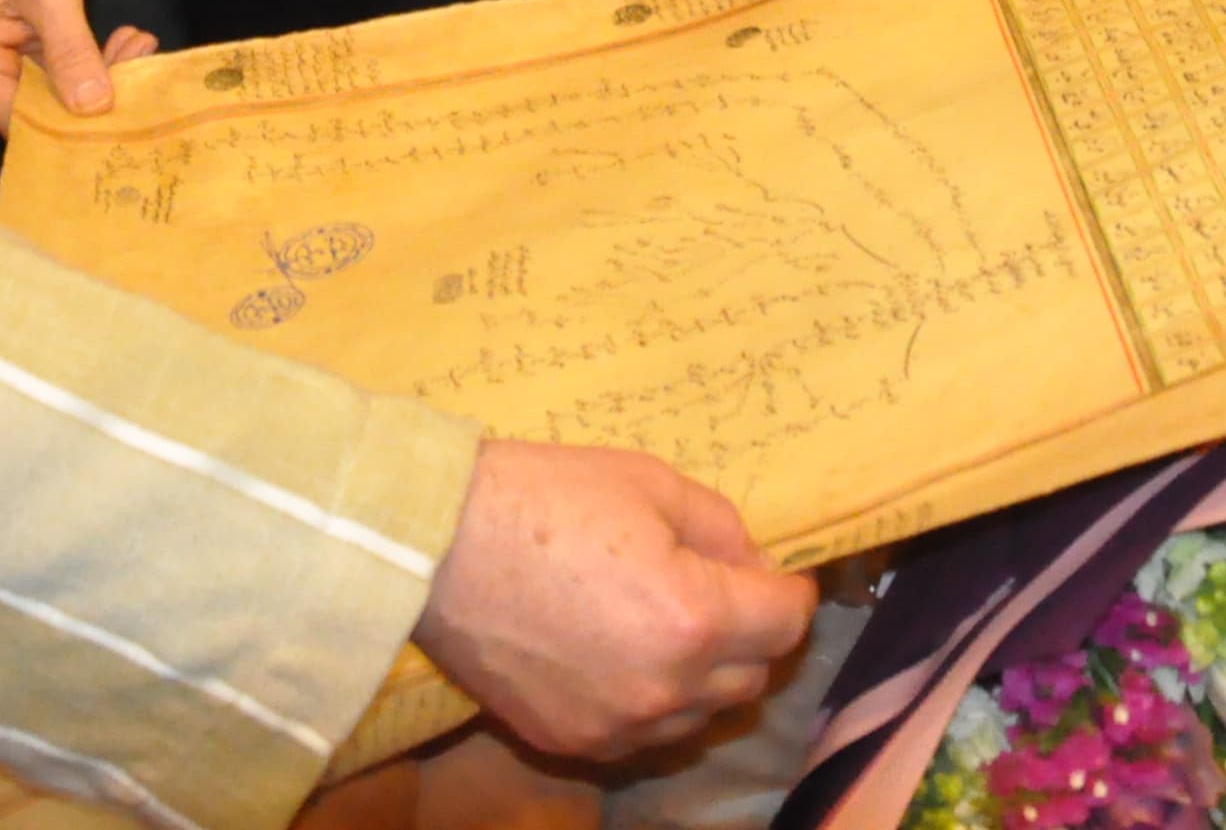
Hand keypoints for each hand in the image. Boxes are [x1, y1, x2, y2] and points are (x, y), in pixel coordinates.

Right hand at [0, 0, 155, 130]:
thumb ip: (70, 50)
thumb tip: (95, 108)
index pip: (21, 124)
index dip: (71, 131)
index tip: (123, 120)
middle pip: (41, 115)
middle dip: (96, 99)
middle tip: (144, 66)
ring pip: (57, 98)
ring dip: (102, 77)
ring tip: (141, 46)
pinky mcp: (21, 62)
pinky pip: (59, 78)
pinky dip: (92, 63)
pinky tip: (128, 42)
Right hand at [412, 440, 816, 762]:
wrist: (436, 546)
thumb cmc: (545, 497)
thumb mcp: (651, 483)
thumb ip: (722, 528)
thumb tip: (753, 567)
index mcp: (694, 619)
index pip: (785, 624)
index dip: (789, 590)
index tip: (775, 572)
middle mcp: (666, 689)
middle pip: (751, 677)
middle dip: (750, 632)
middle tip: (720, 589)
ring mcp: (617, 726)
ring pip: (700, 715)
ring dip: (704, 674)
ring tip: (665, 624)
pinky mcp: (573, 742)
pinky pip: (643, 734)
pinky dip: (651, 701)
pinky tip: (621, 656)